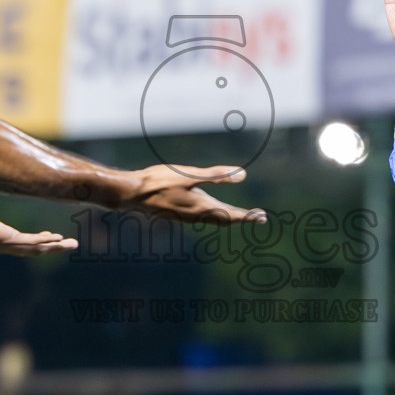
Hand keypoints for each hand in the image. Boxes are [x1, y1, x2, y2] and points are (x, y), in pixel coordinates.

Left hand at [0, 196, 77, 255]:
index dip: (39, 240)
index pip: (23, 242)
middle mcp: (5, 246)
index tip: (51, 236)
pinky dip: (47, 241)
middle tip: (69, 244)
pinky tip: (59, 238)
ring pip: (37, 249)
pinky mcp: (9, 240)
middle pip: (34, 249)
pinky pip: (32, 243)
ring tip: (72, 244)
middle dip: (53, 247)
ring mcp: (7, 245)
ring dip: (56, 247)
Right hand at [121, 165, 266, 223]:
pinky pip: (202, 217)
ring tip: (240, 215)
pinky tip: (211, 210)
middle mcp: (196, 216)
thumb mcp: (190, 175)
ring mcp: (186, 216)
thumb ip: (216, 175)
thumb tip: (242, 175)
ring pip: (213, 219)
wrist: (131, 194)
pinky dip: (215, 214)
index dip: (249, 216)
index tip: (263, 218)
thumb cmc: (159, 182)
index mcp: (202, 207)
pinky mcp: (178, 213)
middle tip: (258, 217)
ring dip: (229, 217)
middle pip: (225, 219)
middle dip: (243, 217)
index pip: (231, 215)